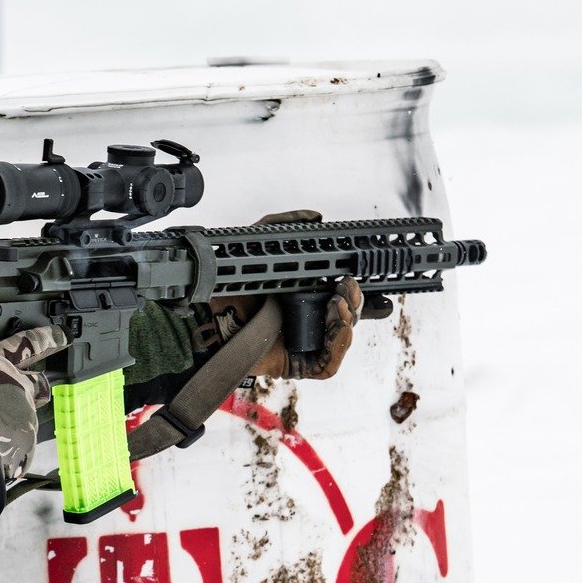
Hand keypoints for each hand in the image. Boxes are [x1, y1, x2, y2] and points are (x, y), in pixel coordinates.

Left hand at [202, 211, 364, 380]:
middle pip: (349, 316)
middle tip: (347, 285)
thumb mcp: (257, 245)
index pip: (342, 295)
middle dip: (356, 300)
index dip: (360, 291)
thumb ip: (283, 224)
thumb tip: (315, 217)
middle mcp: (307, 320)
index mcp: (304, 296)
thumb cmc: (228, 286)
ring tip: (337, 301)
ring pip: (343, 338)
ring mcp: (305, 345)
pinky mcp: (298, 366)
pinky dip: (339, 343)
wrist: (209, 316)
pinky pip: (330, 364)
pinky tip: (335, 322)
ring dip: (348, 317)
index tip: (372, 278)